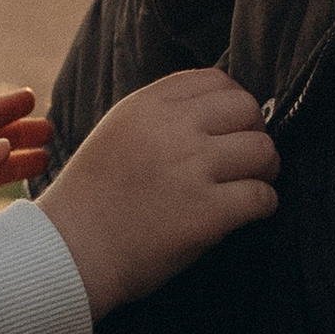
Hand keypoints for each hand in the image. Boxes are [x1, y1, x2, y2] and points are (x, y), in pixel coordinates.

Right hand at [34, 65, 277, 319]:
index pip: (216, 80)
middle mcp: (172, 129)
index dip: (233, 104)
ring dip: (264, 169)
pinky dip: (263, 205)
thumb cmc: (92, 200)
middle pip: (247, 108)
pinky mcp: (207, 212)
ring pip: (263, 150)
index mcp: (148, 105)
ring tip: (249, 185)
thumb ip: (161, 116)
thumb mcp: (117, 133)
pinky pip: (262, 197)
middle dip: (253, 132)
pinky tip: (247, 213)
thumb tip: (218, 113)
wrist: (69, 253)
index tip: (230, 128)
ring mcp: (192, 169)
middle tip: (245, 160)